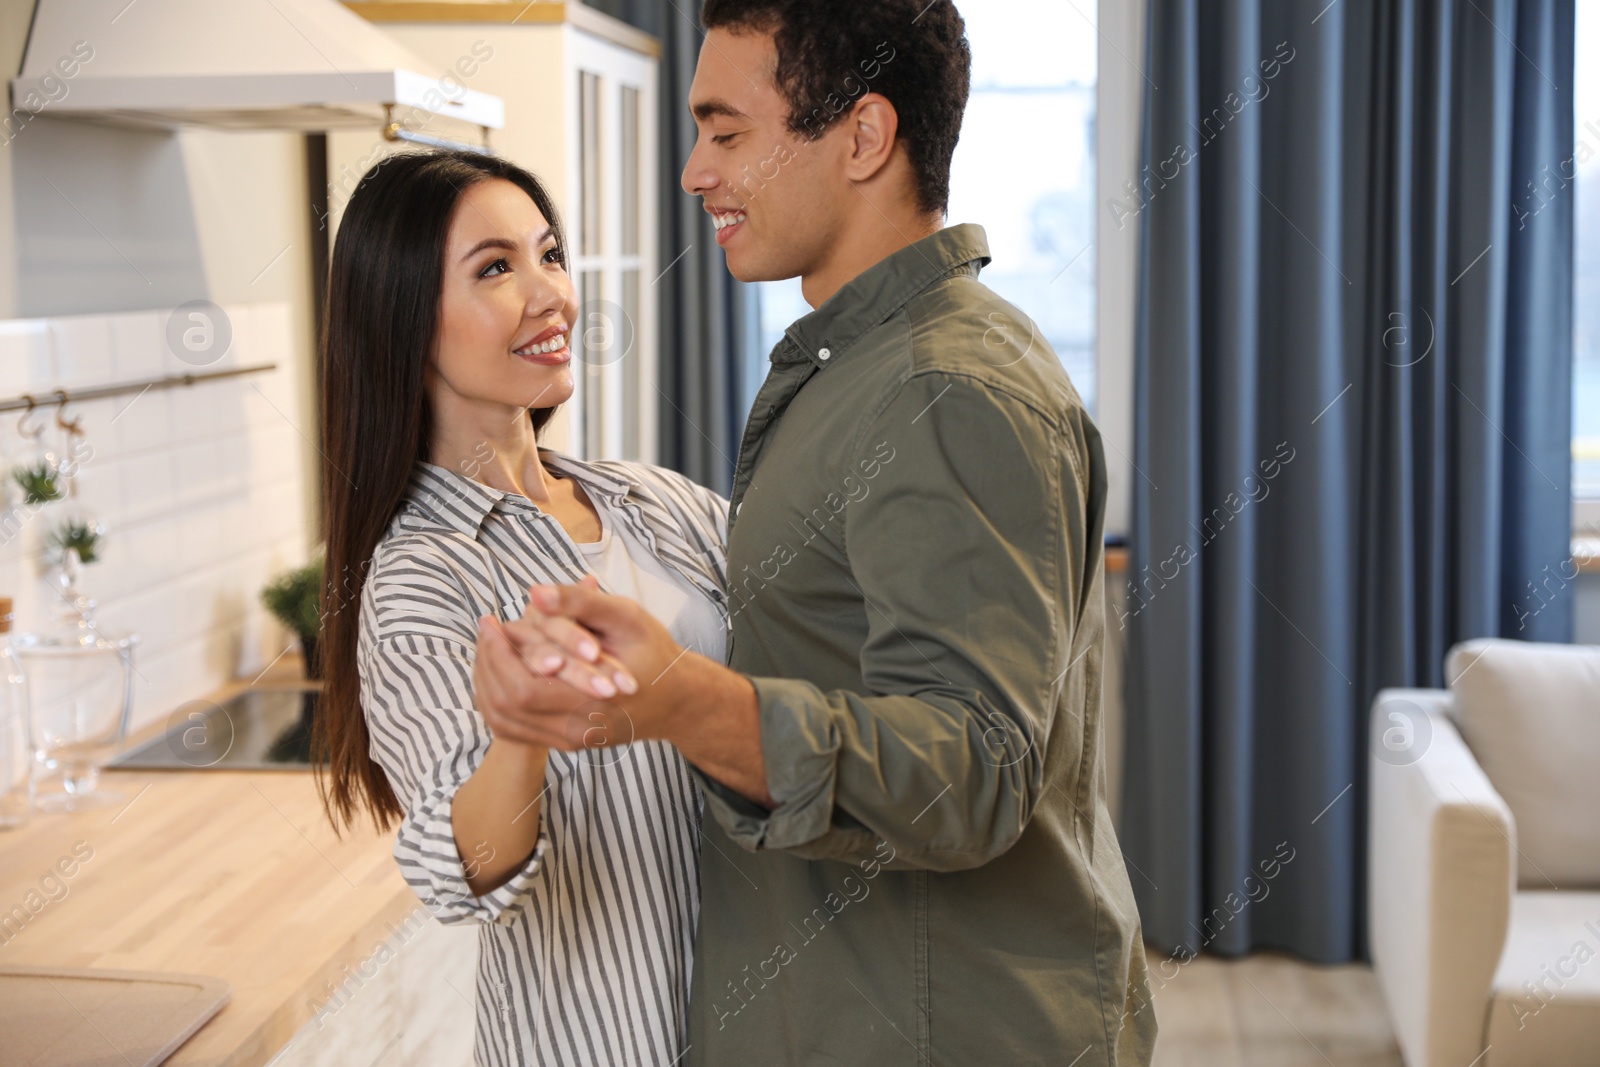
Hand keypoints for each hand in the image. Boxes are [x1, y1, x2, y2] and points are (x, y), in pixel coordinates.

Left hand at [502, 582, 771, 803]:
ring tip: (490, 646)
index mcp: (591, 702)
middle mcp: (575, 730)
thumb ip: (581, 603)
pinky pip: (515, 728)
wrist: (678, 699)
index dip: (497, 654)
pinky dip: (499, 698)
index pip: (521, 688)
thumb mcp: (626, 617)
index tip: (492, 620)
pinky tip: (502, 669)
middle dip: (487, 663)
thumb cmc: (655, 653)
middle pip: (504, 707)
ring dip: (488, 682)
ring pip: (503, 721)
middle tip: (487, 629)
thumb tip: (534, 593)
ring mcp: (569, 740)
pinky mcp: (565, 741)